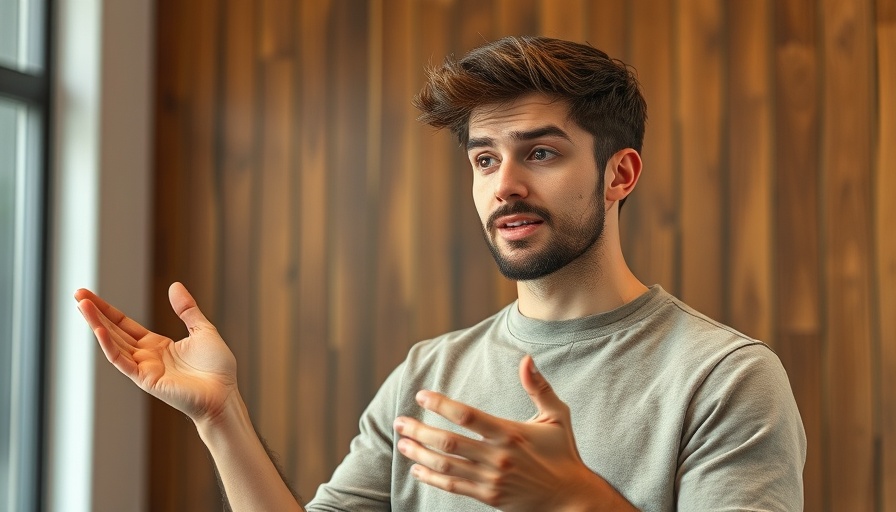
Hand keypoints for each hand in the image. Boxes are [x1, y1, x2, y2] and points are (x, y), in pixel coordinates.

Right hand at [75, 282, 237, 423]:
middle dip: (95, 313)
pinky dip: (109, 346)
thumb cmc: (217, 368)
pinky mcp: (146, 379)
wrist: (224, 395)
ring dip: (97, 324)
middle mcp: (146, 356)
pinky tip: (98, 330)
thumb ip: (187, 310)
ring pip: (114, 343)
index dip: (108, 310)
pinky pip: (122, 361)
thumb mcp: (203, 330)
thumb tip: (175, 285)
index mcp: (158, 345)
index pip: (125, 325)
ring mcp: (144, 368)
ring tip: (82, 305)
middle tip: (77, 294)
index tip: (90, 296)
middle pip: (114, 331)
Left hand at [393, 355, 635, 511]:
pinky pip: (453, 486)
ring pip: (446, 464)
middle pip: (448, 441)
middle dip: (419, 430)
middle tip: (400, 421)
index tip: (422, 396)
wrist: (571, 498)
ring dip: (419, 452)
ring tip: (401, 442)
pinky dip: (431, 477)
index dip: (441, 404)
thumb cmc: (563, 453)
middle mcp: (498, 456)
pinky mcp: (488, 496)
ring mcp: (491, 479)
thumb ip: (539, 388)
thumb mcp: (557, 416)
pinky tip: (416, 468)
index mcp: (510, 432)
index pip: (467, 415)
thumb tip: (526, 359)